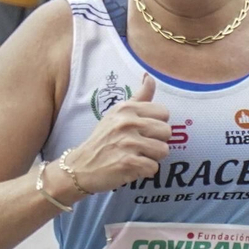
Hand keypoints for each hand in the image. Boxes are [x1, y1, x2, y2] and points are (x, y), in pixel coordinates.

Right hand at [62, 74, 170, 192]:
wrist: (81, 166)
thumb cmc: (103, 139)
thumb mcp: (117, 113)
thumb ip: (139, 97)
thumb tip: (150, 77)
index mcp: (126, 108)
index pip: (164, 112)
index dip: (157, 124)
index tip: (143, 130)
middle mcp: (127, 123)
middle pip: (167, 131)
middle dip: (157, 141)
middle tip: (139, 146)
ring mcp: (128, 143)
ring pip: (163, 150)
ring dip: (152, 157)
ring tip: (136, 156)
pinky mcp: (128, 163)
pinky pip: (153, 168)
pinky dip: (144, 171)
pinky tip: (131, 167)